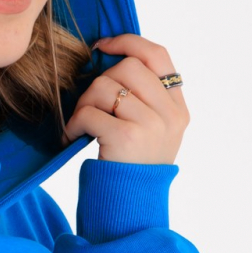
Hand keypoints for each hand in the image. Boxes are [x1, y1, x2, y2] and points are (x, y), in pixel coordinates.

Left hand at [62, 32, 190, 164]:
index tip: (102, 47)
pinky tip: (73, 137)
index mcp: (178, 108)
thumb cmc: (132, 168)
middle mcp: (170, 114)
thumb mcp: (152, 131)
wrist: (130, 210)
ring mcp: (152, 125)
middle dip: (99, 80)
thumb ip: (143, 98)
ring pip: (105, 86)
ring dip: (84, 103)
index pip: (158, 55)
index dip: (128, 42)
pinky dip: (75, 123)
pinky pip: (91, 112)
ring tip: (81, 124)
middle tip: (88, 105)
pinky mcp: (127, 137)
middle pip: (128, 67)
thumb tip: (110, 58)